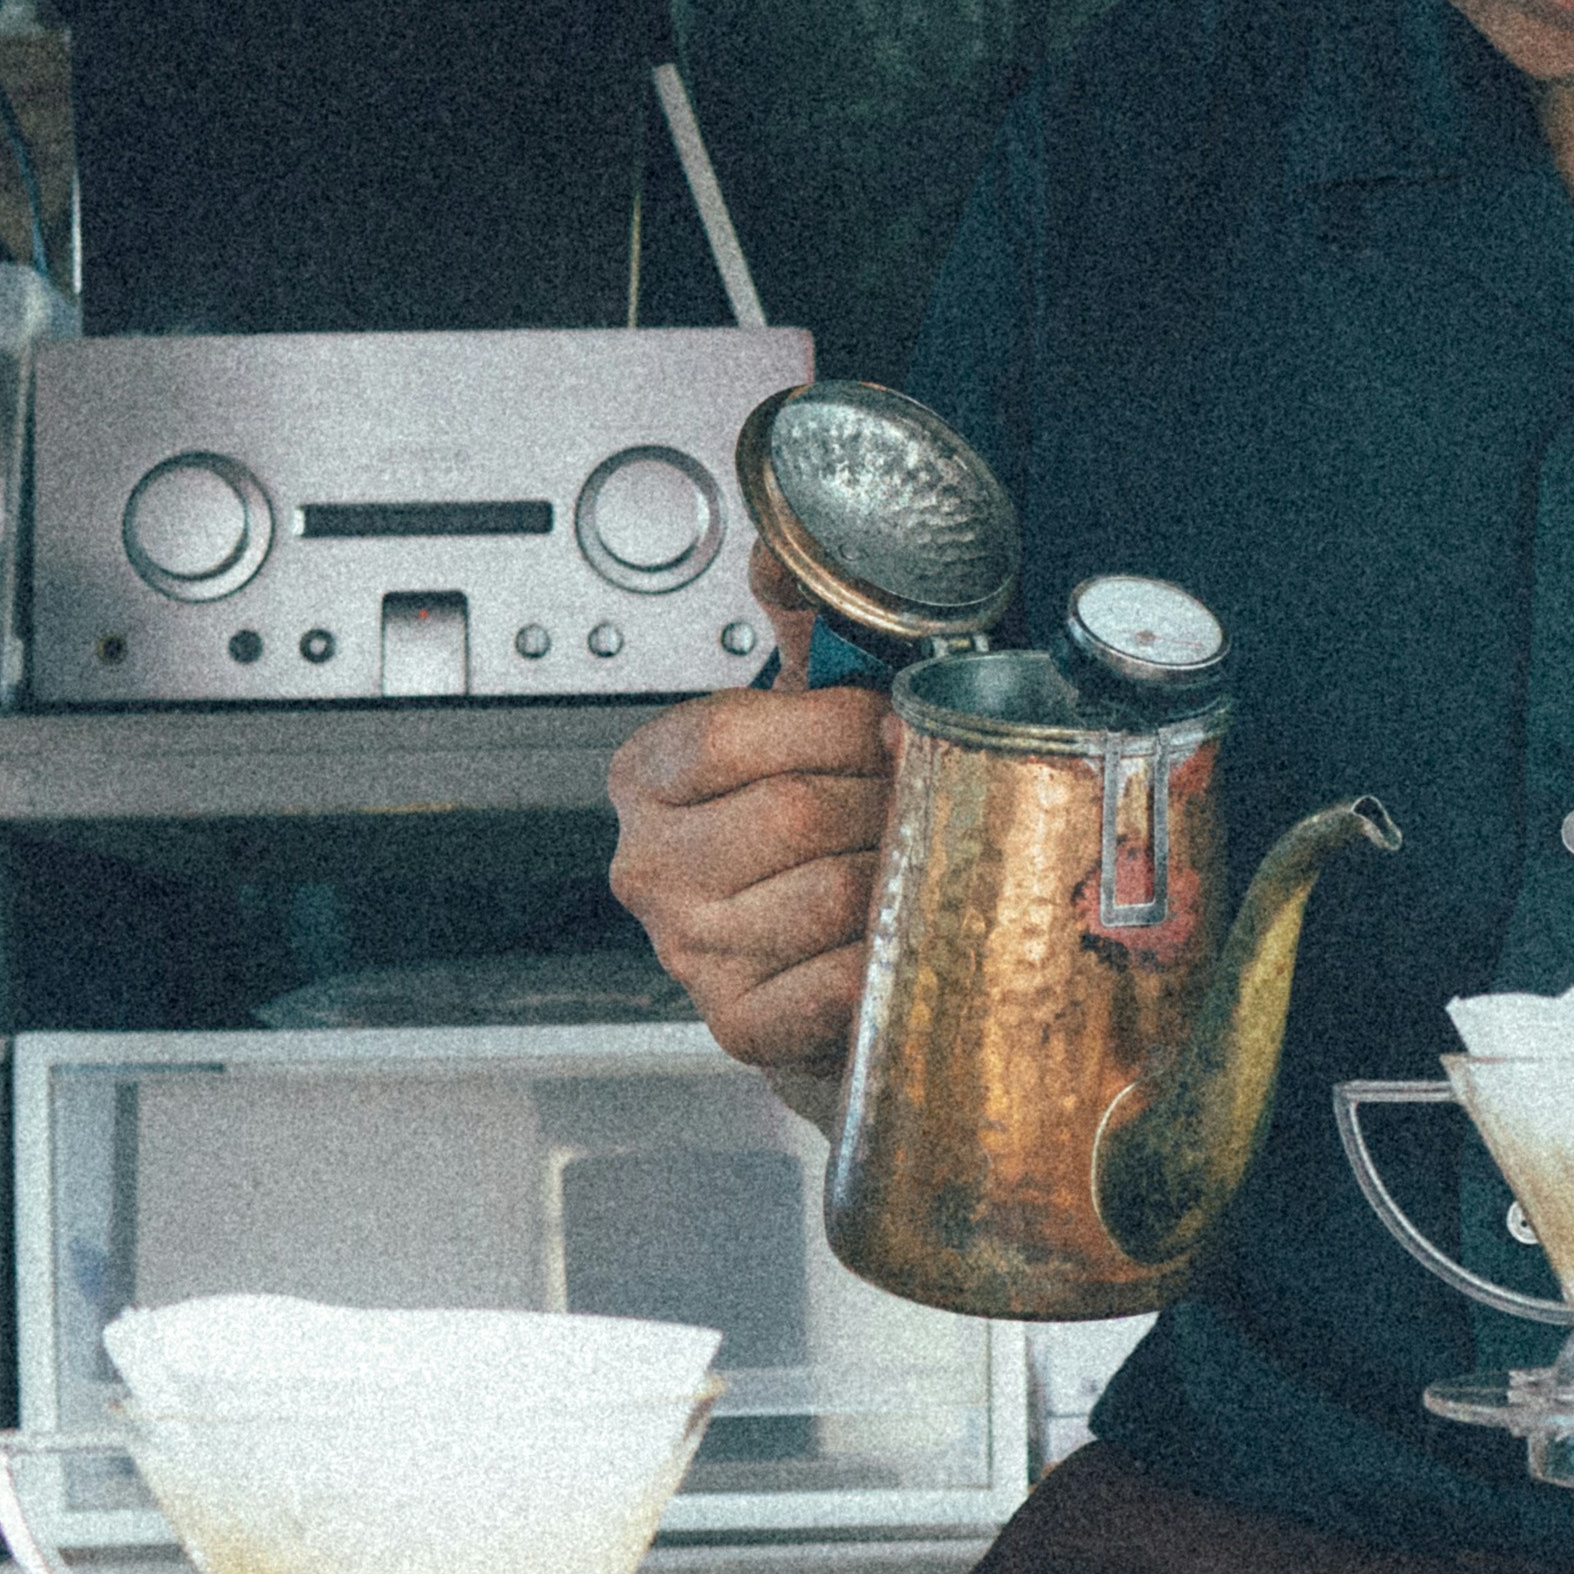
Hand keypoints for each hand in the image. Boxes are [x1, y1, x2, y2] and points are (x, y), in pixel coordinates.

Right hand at [604, 589, 890, 1087]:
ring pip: (831, 893)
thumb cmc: (814, 840)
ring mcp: (687, 950)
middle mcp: (650, 866)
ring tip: (921, 866)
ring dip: (900, 876)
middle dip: (885, 802)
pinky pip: (835, 981)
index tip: (893, 729)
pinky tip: (901, 937)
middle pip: (795, 812)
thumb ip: (802, 631)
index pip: (733, 733)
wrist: (816, 980)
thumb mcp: (799, 723)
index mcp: (649, 777)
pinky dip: (886, 956)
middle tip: (924, 806)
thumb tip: (790, 550)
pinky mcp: (740, 1023)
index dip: (837, 726)